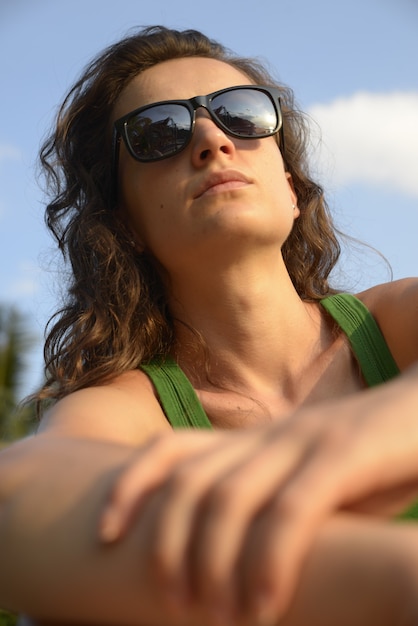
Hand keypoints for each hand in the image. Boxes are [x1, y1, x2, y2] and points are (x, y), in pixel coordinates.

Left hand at [99, 366, 417, 623]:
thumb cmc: (370, 456)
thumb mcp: (311, 476)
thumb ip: (273, 503)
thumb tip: (239, 557)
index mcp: (255, 440)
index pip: (172, 447)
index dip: (130, 484)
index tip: (105, 532)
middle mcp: (269, 437)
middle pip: (190, 481)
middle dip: (166, 543)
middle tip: (170, 603)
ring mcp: (304, 442)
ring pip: (230, 496)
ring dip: (211, 562)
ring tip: (214, 619)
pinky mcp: (345, 457)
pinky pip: (292, 511)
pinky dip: (270, 562)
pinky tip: (264, 607)